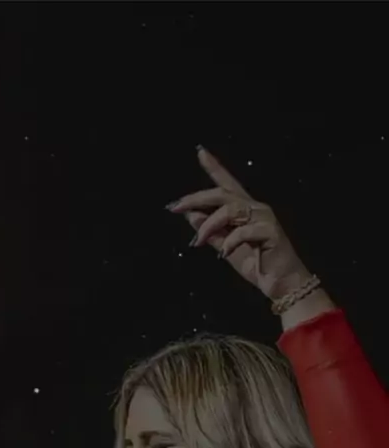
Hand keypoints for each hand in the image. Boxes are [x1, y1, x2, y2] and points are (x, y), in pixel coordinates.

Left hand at [167, 147, 311, 301]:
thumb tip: (190, 215)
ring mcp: (264, 217)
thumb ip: (211, 233)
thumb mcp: (226, 248)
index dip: (215, 167)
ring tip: (198, 242)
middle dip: (196, 198)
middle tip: (176, 207)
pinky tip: (224, 254)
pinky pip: (243, 231)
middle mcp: (255, 208)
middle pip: (222, 193)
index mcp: (245, 210)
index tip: (200, 152)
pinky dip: (229, 242)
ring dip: (209, 225)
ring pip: (229, 210)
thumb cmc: (257, 266)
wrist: (281, 284)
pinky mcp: (271, 231)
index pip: (228, 184)